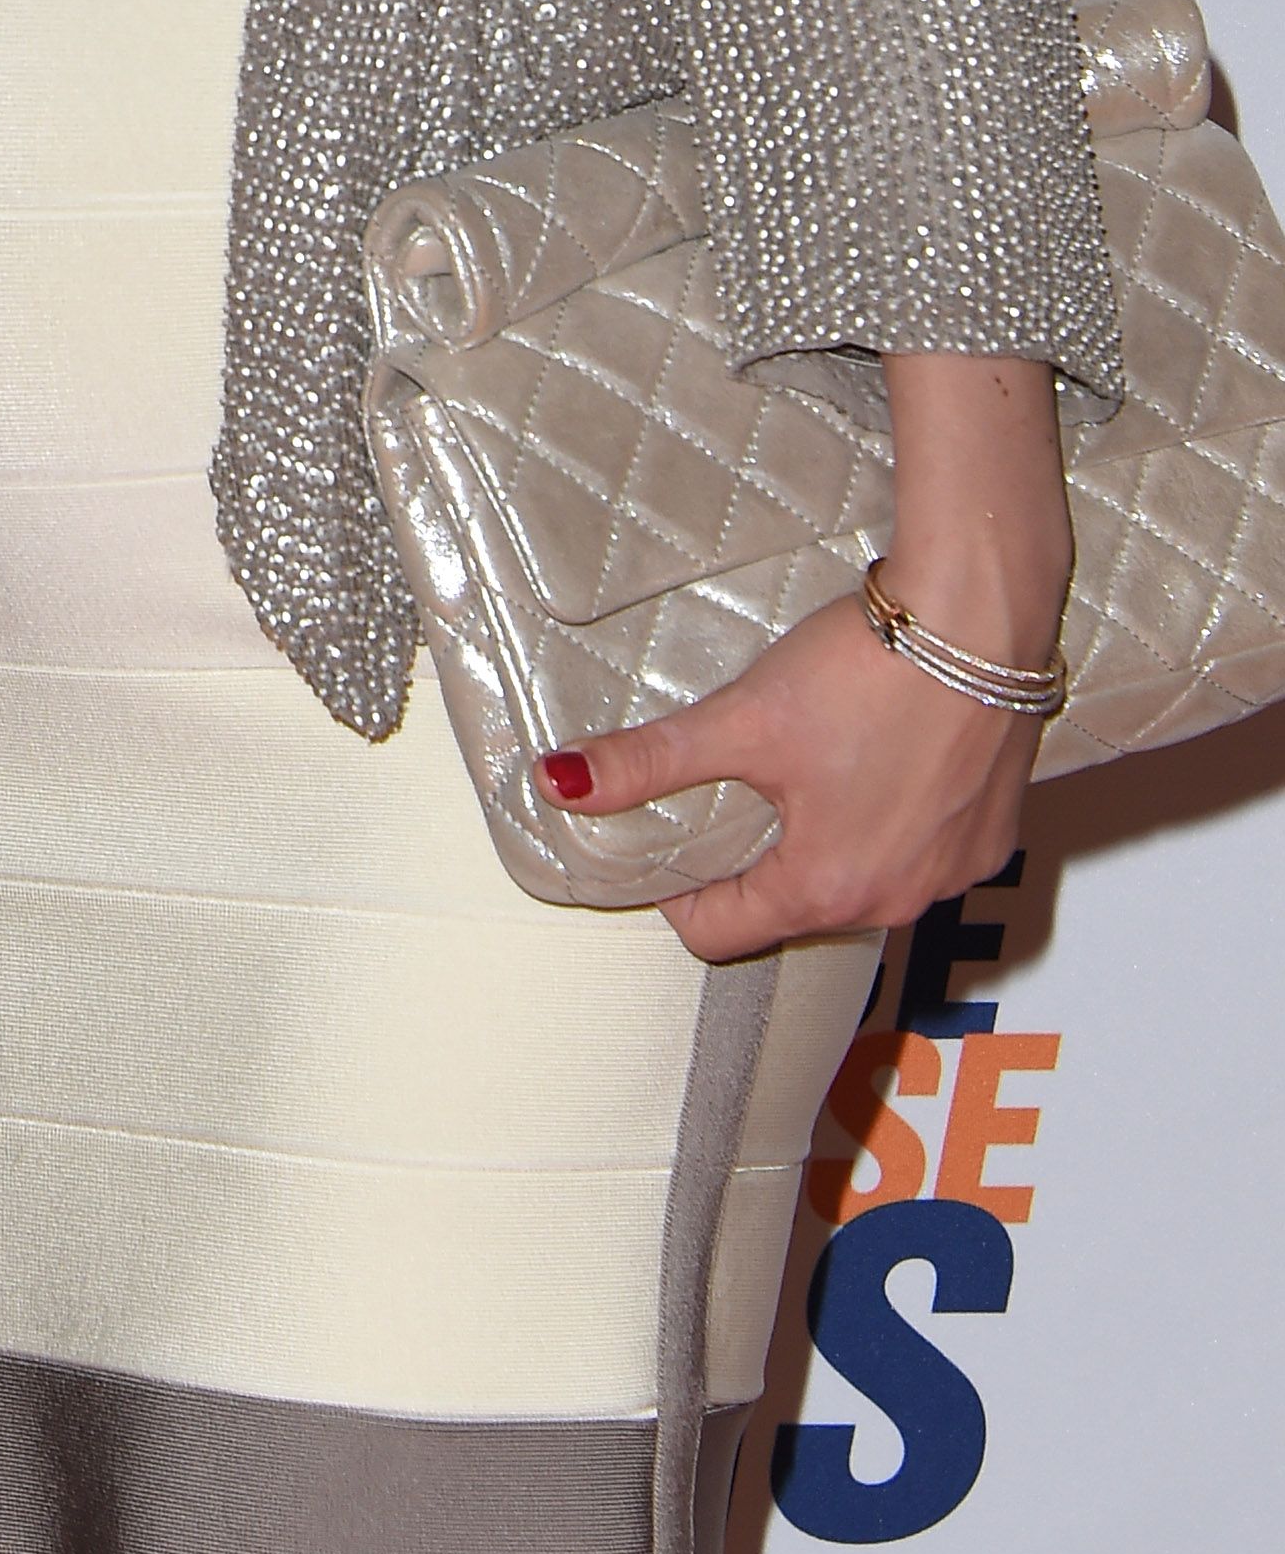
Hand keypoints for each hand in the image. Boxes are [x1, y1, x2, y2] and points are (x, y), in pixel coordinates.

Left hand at [544, 351, 1068, 963]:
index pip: (720, 933)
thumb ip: (650, 761)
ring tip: (803, 765)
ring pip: (860, 880)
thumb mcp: (742, 720)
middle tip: (732, 786)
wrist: (979, 620)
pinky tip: (875, 757)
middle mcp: (898, 901)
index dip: (678, 889)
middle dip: (753, 861)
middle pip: (792, 908)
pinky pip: (920, 853)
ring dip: (825, 841)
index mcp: (827, 889)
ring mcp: (955, 874)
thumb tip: (560, 784)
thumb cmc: (863, 674)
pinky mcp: (993, 835)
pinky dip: (889, 821)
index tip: (665, 837)